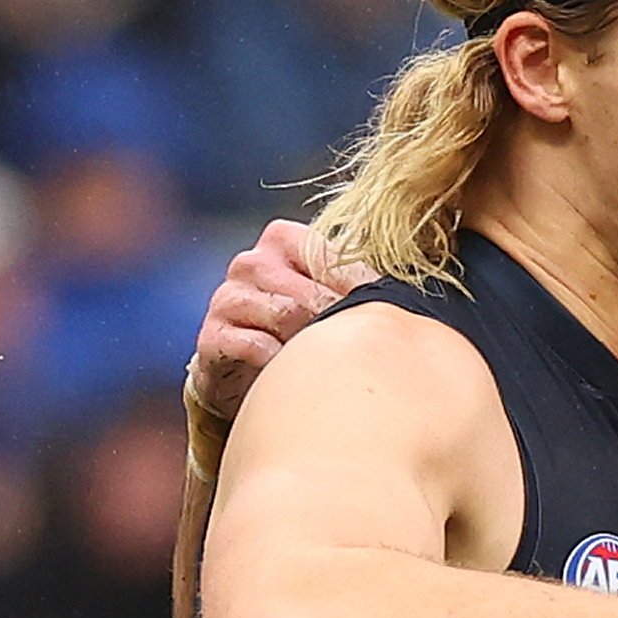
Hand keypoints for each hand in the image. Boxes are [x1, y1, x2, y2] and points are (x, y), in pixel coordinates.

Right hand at [189, 220, 372, 420]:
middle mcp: (250, 262)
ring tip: (320, 360)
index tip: (381, 317)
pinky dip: (280, 364)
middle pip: (310, 290)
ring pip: (285, 315)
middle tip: (355, 349)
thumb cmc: (305, 332)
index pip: (329, 255)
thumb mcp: (332, 301)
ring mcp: (227, 297)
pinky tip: (288, 372)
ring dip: (309, 343)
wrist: (252, 377)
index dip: (358, 289)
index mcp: (283, 240)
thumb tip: (406, 299)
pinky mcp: (212, 337)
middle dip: (335, 322)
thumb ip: (360, 288)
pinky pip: (256, 347)